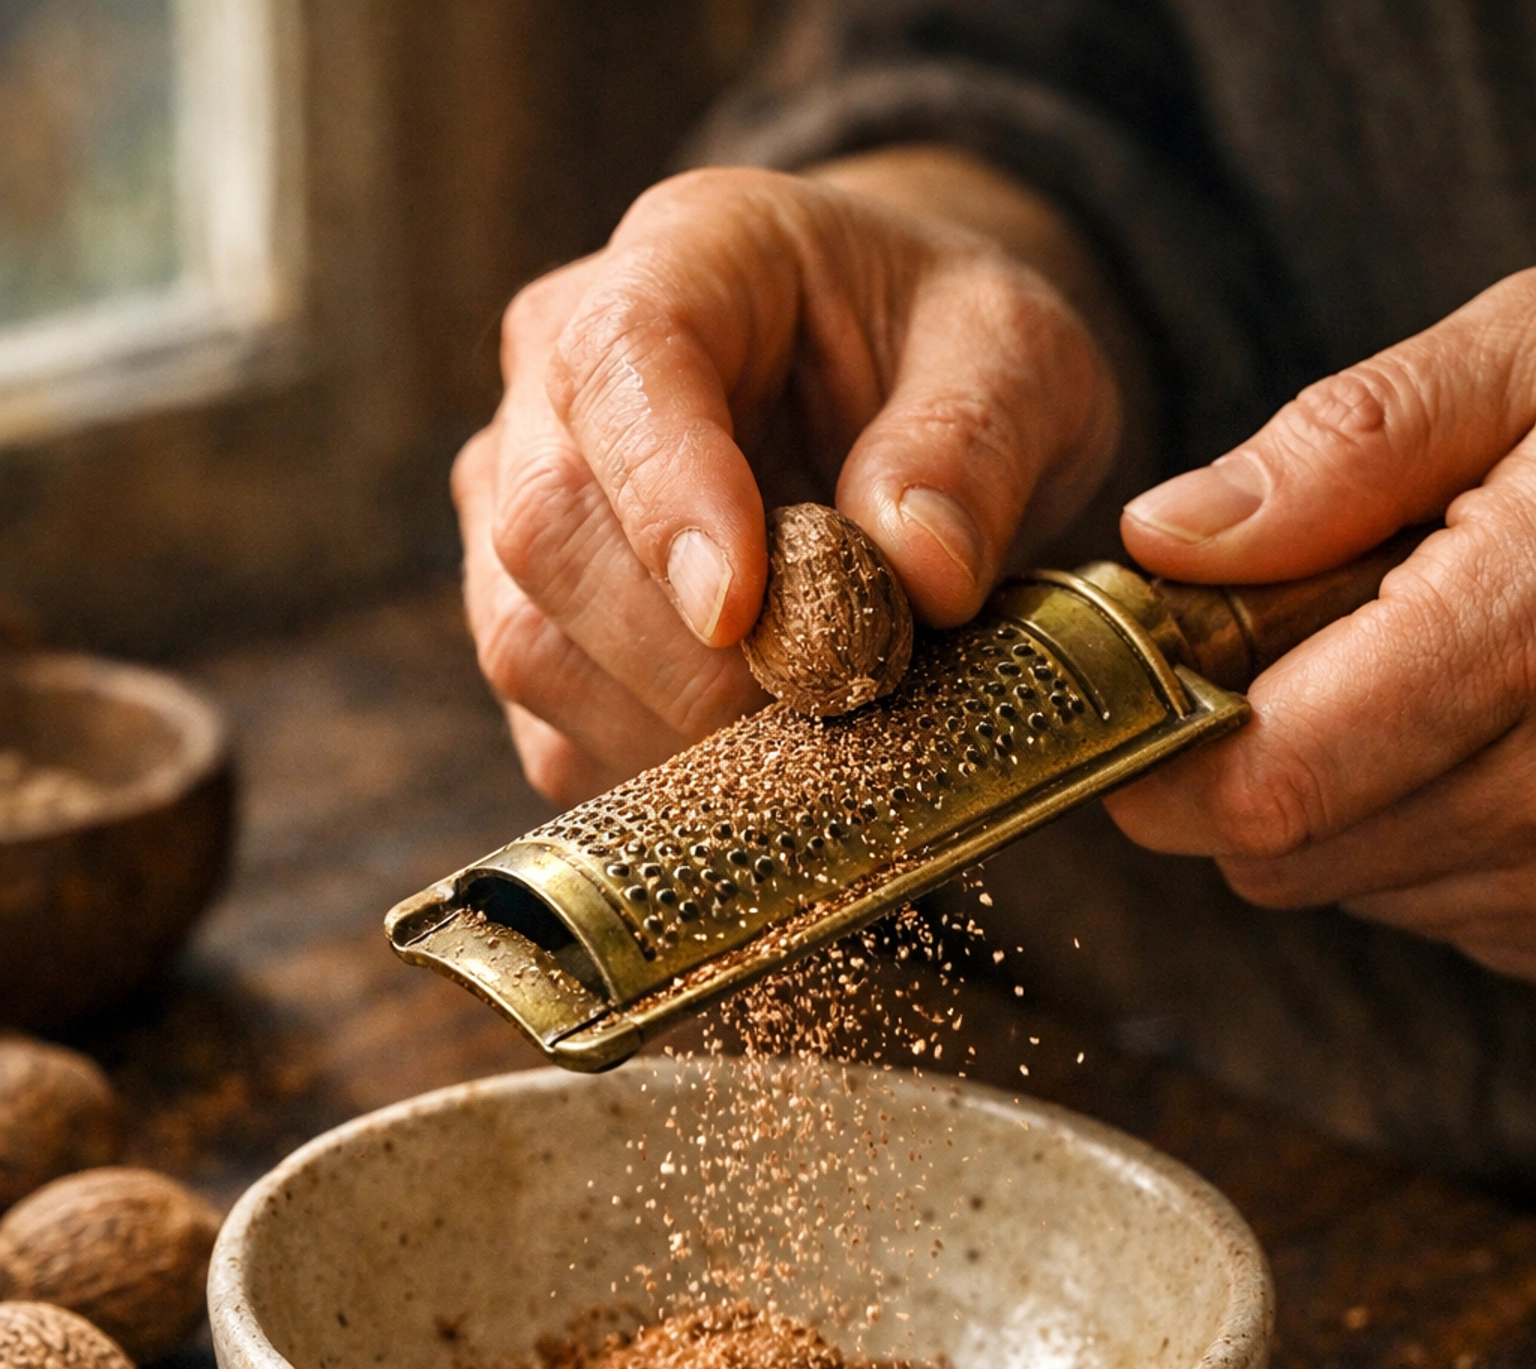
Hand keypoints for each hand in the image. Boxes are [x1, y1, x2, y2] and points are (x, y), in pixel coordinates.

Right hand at [455, 158, 1130, 802]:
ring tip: (803, 726)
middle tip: (823, 700)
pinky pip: (551, 732)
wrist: (904, 389)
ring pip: (528, 643)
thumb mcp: (1017, 356)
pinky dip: (650, 773)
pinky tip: (752, 755)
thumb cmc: (948, 352)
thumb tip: (921, 571)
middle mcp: (559, 374)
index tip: (742, 612)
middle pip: (547, 528)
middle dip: (683, 653)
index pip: (620, 364)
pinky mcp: (531, 621)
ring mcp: (521, 501)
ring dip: (667, 725)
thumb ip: (974, 441)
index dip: (667, 498)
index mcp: (683, 256)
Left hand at [1109, 269, 1535, 981]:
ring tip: (1455, 663)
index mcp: (1533, 627)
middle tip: (1333, 631)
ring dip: (1357, 793)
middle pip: (1292, 853)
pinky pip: (1447, 908)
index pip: (1271, 783)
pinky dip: (1437, 831)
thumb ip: (1352, 447)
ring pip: (1361, 885)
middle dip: (1263, 753)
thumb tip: (1170, 538)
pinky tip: (1501, 728)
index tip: (1145, 682)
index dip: (1166, 749)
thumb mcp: (1535, 361)